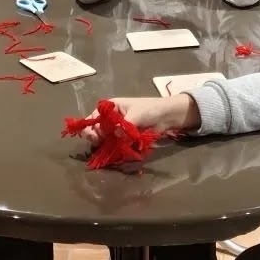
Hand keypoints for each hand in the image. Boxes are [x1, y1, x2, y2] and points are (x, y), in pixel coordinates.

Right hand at [81, 95, 199, 144]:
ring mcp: (119, 130)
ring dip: (105, 144)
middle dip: (96, 136)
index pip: (95, 116)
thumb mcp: (136, 114)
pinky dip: (114, 149)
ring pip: (106, 139)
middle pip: (98, 128)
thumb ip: (125, 125)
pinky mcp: (126, 139)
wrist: (167, 116)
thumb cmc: (150, 109)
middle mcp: (112, 118)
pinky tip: (114, 152)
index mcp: (112, 107)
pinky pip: (116, 145)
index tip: (93, 134)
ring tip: (105, 148)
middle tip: (98, 142)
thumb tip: (116, 135)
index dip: (92, 125)